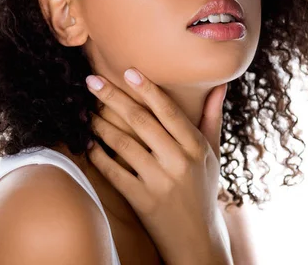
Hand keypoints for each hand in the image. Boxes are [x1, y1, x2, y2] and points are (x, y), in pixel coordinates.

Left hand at [85, 68, 229, 264]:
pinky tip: (88, 143)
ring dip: (101, 125)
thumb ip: (212, 118)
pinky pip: (114, 173)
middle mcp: (179, 162)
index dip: (147, 89)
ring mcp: (159, 182)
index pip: (168, 111)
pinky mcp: (142, 200)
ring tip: (86, 112)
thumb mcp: (213, 154)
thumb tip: (221, 85)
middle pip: (140, 122)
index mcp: (196, 147)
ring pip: (123, 144)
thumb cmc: (203, 189)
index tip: (127, 71)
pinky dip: (98, 156)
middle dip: (113, 98)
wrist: (197, 237)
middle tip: (91, 81)